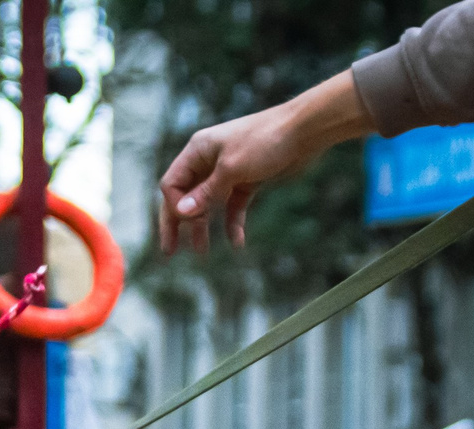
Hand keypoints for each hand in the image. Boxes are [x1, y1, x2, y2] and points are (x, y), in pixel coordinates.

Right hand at [157, 71, 373, 252]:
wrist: (304, 131)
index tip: (186, 222)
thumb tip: (181, 213)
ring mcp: (228, 172)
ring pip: (208, 204)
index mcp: (198, 151)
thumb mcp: (231, 168)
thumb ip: (206, 192)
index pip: (172, 184)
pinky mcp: (247, 181)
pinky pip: (233, 206)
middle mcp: (208, 161)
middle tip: (170, 251)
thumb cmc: (265, 141)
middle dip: (177, 224)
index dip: (175, 206)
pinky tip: (237, 242)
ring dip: (204, 227)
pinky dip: (233, 223)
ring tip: (202, 252)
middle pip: (185, 196)